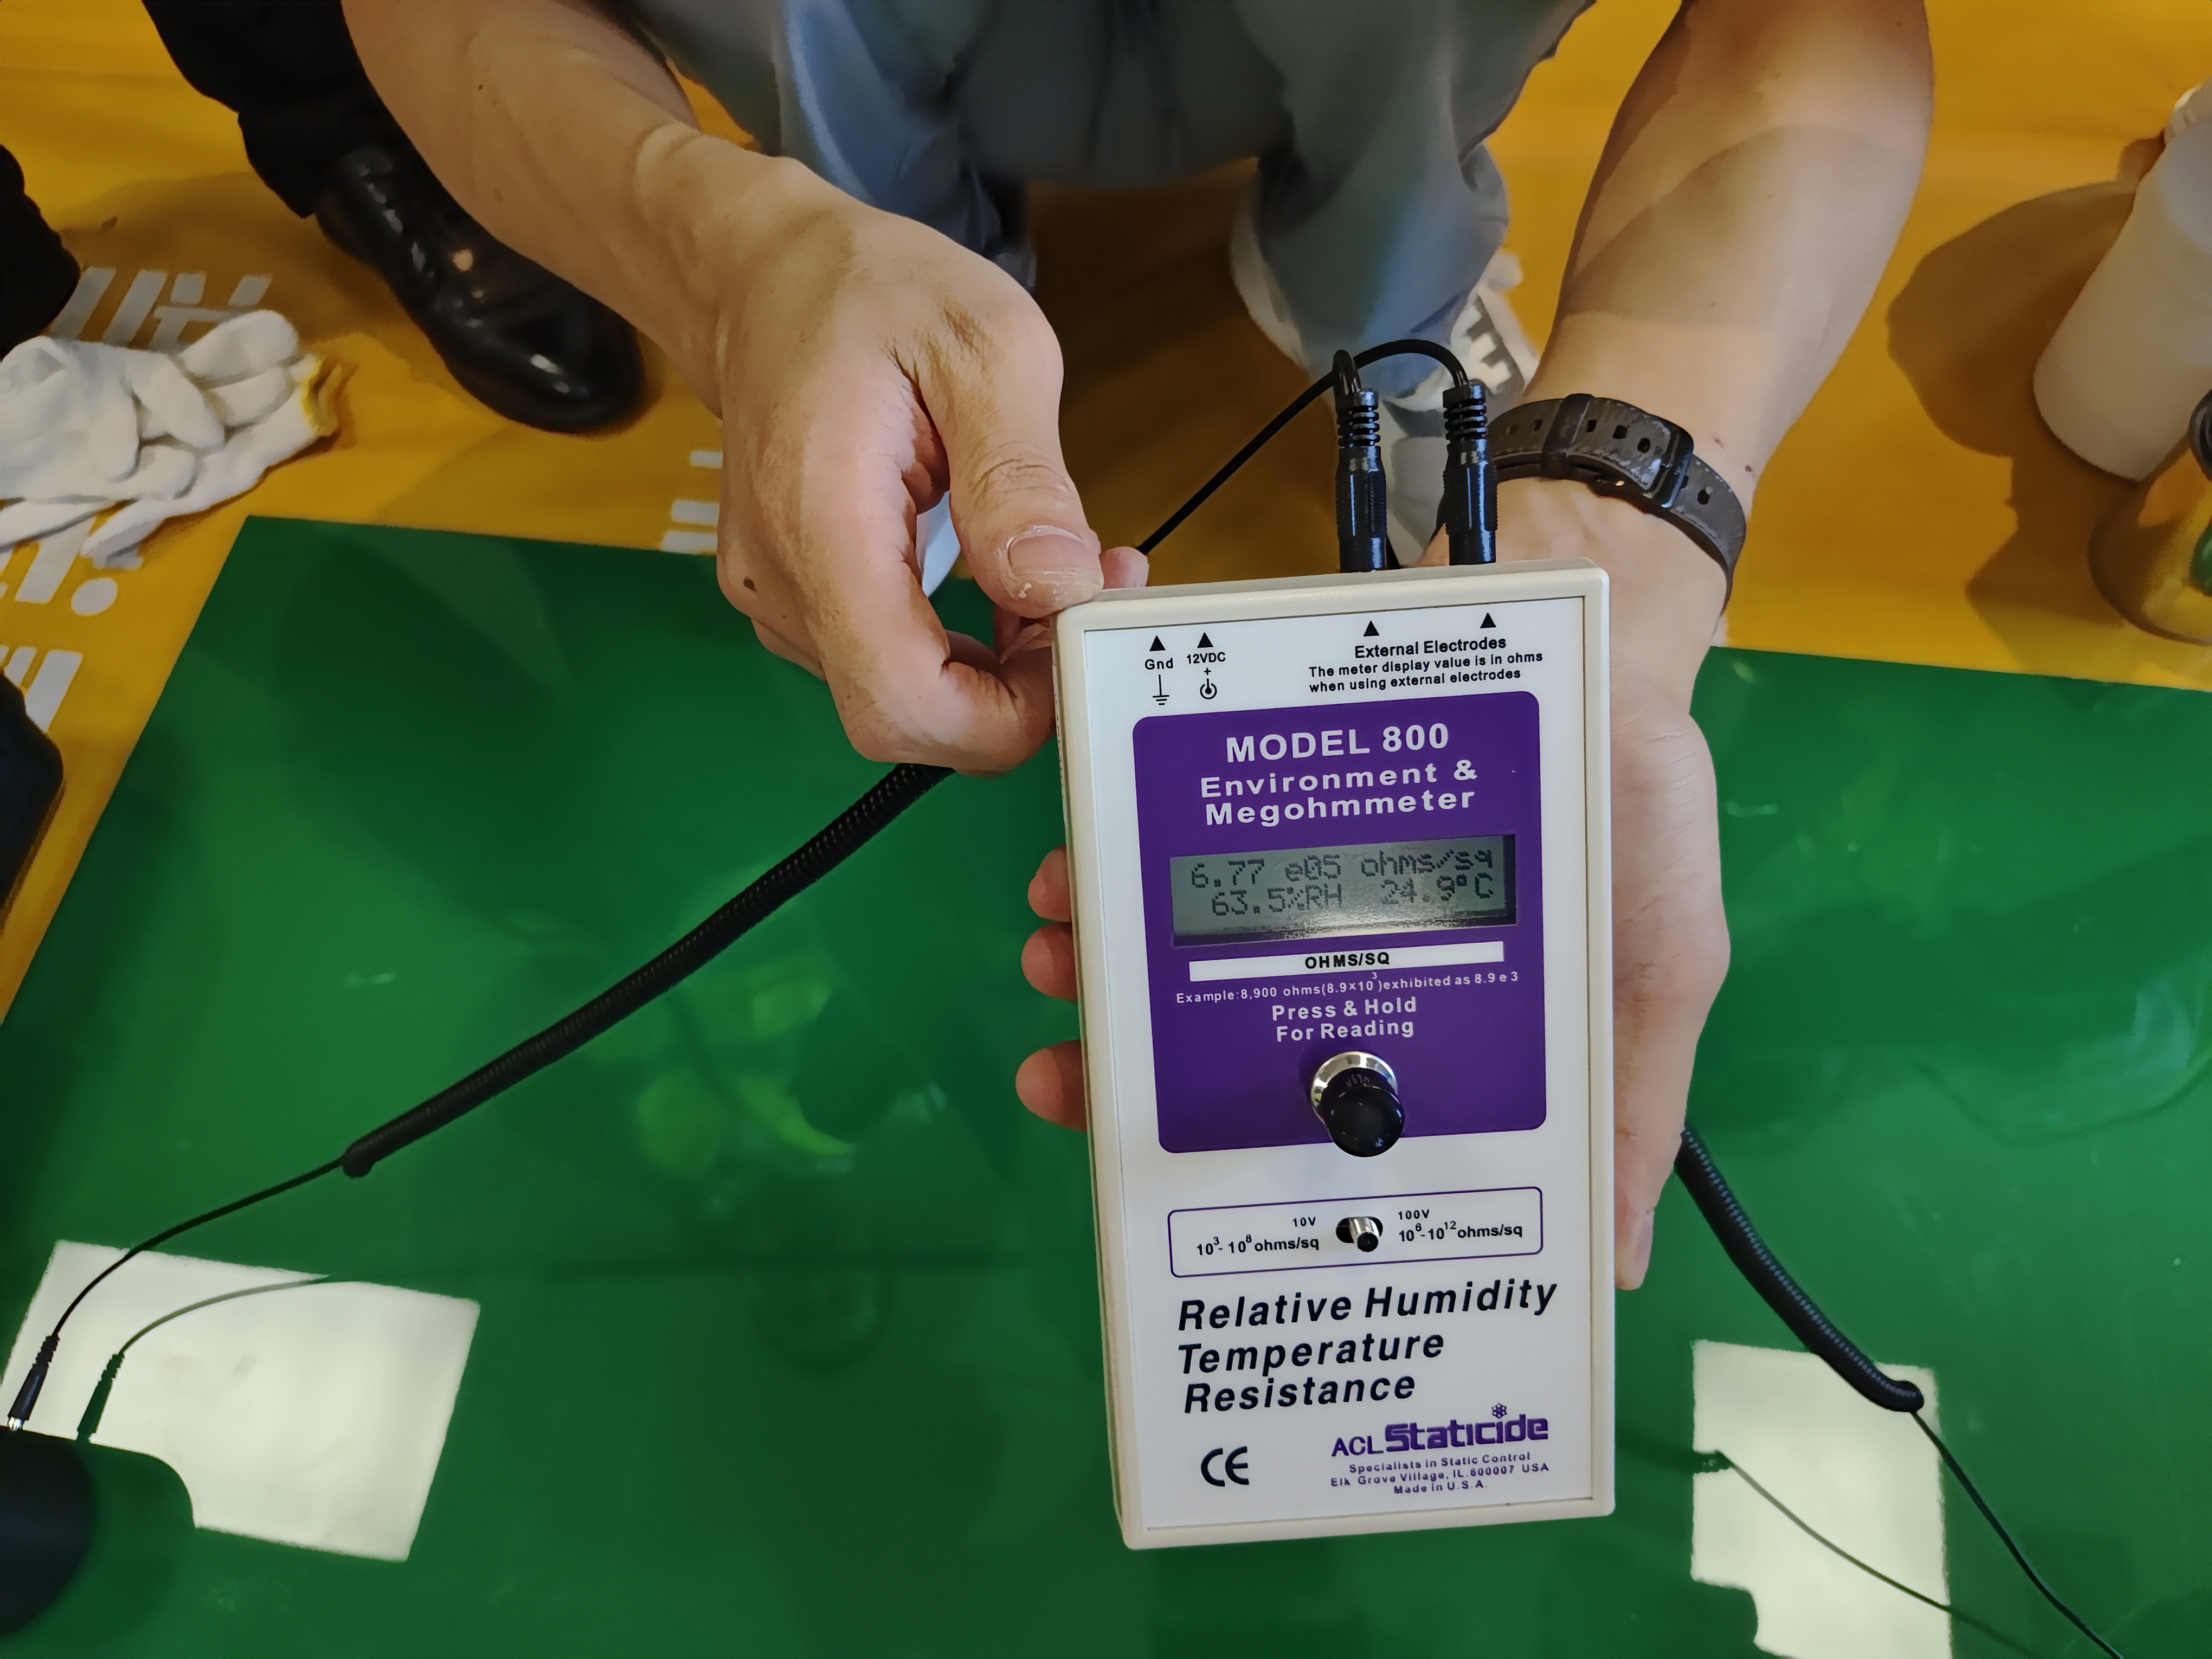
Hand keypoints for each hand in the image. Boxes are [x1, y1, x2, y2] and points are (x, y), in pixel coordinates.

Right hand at [706, 162, 1142, 770]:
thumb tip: (1059, 583)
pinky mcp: (800, 600)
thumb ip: (1020, 476)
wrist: (765, 274)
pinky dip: (967, 645)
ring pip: (907, 698)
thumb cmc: (868, 292)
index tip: (1077, 648)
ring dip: (1000, 665)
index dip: (1005, 715)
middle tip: (1086, 597)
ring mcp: (782, 600)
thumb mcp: (982, 345)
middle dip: (1017, 691)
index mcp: (820, 523)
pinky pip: (892, 662)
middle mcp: (783, 583)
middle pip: (906, 719)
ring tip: (1056, 569)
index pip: (902, 699)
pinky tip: (1006, 578)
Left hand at [1013, 479, 1728, 1291]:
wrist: (1609, 640)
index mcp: (1419, 1026)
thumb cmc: (1634, 820)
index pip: (1303, 1115)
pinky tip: (1085, 841)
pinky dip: (1125, 832)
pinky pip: (1181, 811)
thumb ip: (1631, 1114)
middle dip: (1123, 1047)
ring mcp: (1298, 868)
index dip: (1218, 1151)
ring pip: (1177, 926)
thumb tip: (1612, 1269)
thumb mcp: (1659, 976)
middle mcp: (1345, 956)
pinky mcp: (1273, 777)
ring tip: (1063, 940)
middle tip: (1064, 1053)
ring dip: (1104, 943)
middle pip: (1212, 1028)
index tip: (1131, 1160)